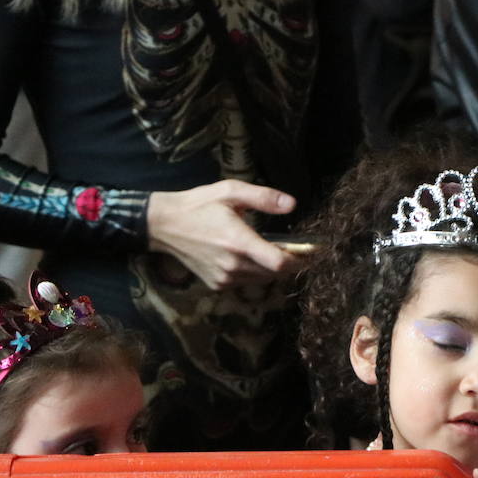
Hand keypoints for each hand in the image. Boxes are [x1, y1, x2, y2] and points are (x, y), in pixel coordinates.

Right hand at [147, 180, 296, 289]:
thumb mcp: (230, 192)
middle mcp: (233, 265)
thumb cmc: (198, 205)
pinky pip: (246, 282)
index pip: (279, 263)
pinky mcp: (217, 285)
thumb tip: (291, 204)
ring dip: (272, 268)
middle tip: (297, 249)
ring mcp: (224, 278)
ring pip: (262, 279)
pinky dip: (254, 272)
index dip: (301, 260)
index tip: (313, 253)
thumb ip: (263, 198)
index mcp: (238, 242)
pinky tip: (249, 257)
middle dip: (290, 263)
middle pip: (275, 273)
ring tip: (273, 251)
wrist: (164, 225)